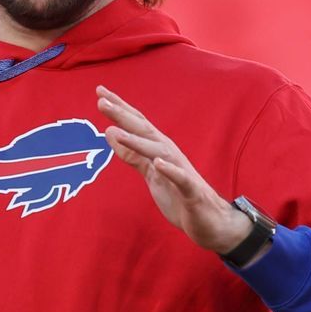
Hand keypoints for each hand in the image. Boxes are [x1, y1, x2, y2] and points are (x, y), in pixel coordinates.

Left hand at [96, 85, 253, 255]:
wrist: (209, 220)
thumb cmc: (178, 194)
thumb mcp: (149, 172)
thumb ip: (131, 154)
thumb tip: (110, 133)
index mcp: (159, 149)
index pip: (137, 124)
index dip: (119, 108)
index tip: (100, 91)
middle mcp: (169, 154)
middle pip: (144, 131)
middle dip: (123, 116)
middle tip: (101, 101)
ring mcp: (180, 171)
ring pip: (158, 152)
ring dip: (138, 141)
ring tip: (116, 131)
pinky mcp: (190, 192)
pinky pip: (180, 179)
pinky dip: (170, 170)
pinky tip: (158, 163)